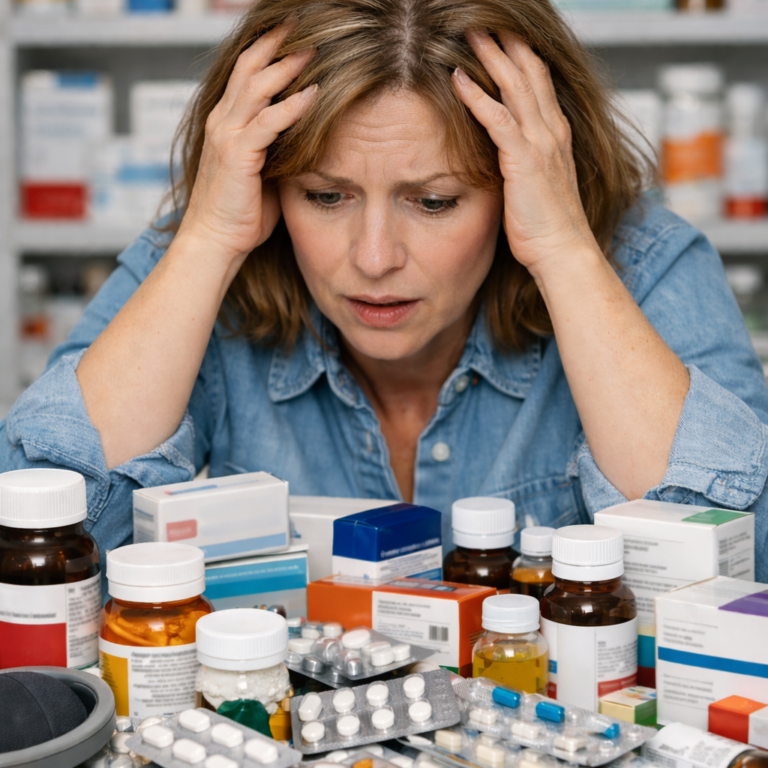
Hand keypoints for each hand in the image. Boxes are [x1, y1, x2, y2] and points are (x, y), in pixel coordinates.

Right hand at [178, 24, 316, 265]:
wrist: (215, 241)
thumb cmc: (240, 212)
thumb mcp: (262, 171)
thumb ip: (276, 147)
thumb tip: (305, 137)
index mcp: (226, 122)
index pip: (246, 71)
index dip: (268, 49)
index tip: (295, 33)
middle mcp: (222, 121)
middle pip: (249, 66)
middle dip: (277, 43)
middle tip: (304, 24)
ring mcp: (227, 135)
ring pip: (257, 86)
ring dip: (288, 65)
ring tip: (314, 48)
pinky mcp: (237, 155)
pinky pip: (268, 122)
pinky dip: (293, 106)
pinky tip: (314, 93)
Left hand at [452, 30, 599, 275]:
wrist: (563, 251)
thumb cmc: (548, 226)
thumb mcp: (538, 184)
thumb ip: (526, 161)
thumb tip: (507, 155)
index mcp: (556, 135)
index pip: (539, 82)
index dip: (522, 55)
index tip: (504, 35)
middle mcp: (552, 131)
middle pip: (529, 72)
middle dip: (507, 43)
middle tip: (484, 20)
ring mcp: (540, 143)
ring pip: (515, 86)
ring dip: (491, 56)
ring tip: (469, 31)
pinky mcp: (524, 161)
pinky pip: (498, 119)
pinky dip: (477, 97)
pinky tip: (458, 78)